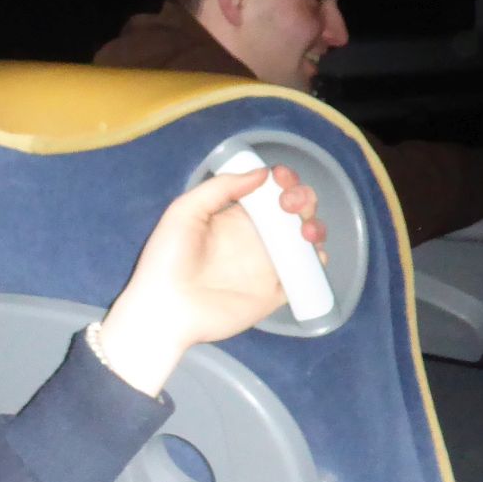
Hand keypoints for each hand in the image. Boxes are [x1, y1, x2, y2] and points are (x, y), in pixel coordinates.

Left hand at [96, 166, 324, 393]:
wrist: (166, 309)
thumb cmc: (167, 259)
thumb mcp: (185, 210)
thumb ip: (221, 187)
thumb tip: (262, 173)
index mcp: (235, 218)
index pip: (269, 192)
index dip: (282, 180)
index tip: (281, 178)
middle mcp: (255, 239)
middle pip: (293, 212)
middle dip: (303, 199)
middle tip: (290, 204)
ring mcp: (267, 266)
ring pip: (305, 240)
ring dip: (315, 226)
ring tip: (305, 230)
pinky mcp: (274, 293)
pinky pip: (304, 275)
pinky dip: (316, 262)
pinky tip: (311, 253)